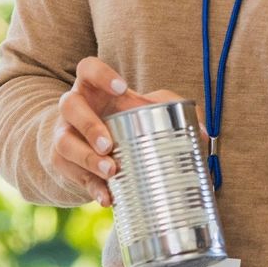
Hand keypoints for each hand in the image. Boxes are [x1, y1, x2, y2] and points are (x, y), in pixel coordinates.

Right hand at [41, 57, 189, 205]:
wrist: (90, 145)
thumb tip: (205, 135)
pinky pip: (73, 175)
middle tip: (109, 144)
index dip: (101, 75)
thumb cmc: (122, 118)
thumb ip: (173, 111)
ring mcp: (64, 135)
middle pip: (70, 106)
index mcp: (92, 87)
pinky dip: (91, 188)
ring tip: (110, 171)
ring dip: (87, 158)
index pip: (87, 68)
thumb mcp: (144, 108)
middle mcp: (73, 107)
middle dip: (89, 125)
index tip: (122, 87)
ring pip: (64, 143)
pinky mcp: (62, 162)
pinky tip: (107, 198)